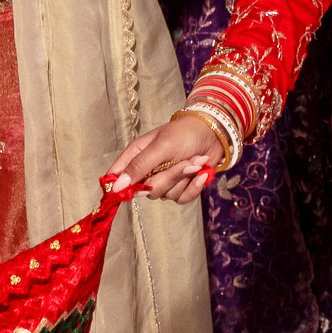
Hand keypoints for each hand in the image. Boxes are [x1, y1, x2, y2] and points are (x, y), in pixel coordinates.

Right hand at [107, 114, 223, 203]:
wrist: (214, 134)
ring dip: (185, 178)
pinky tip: (201, 173)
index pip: (117, 176)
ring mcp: (165, 180)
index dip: (119, 186)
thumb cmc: (185, 134)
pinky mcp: (181, 187)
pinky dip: (194, 187)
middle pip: (147, 190)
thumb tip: (116, 186)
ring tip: (195, 161)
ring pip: (166, 195)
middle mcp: (148, 170)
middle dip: (169, 177)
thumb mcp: (161, 146)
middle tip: (183, 161)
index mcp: (137, 156)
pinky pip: (182, 198)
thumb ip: (140, 166)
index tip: (129, 189)